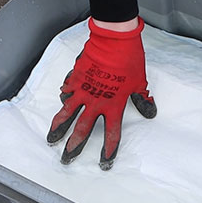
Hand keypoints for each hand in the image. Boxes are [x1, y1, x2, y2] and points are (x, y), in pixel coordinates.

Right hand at [47, 18, 155, 168]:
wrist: (114, 40)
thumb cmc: (129, 60)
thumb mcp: (140, 83)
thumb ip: (142, 100)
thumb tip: (150, 112)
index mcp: (114, 106)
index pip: (111, 134)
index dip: (108, 150)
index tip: (104, 163)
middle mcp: (95, 102)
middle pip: (82, 130)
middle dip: (73, 146)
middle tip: (65, 159)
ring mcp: (82, 90)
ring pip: (66, 114)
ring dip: (58, 128)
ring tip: (51, 138)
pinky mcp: (75, 78)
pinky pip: (66, 91)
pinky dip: (64, 97)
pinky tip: (62, 100)